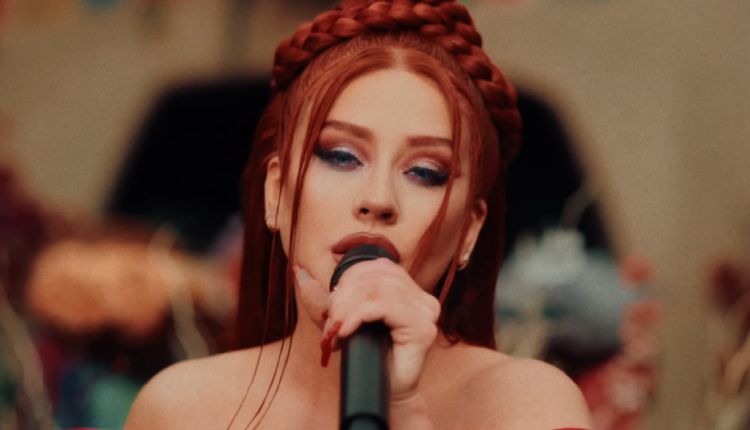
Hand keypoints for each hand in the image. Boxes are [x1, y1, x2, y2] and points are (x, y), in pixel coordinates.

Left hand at [294, 259, 440, 398]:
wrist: (383, 394)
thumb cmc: (365, 358)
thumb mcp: (340, 321)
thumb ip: (322, 297)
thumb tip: (298, 271)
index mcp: (409, 290)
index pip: (377, 267)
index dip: (348, 280)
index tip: (331, 308)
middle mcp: (422, 298)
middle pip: (375, 277)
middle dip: (344, 297)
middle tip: (330, 323)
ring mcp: (426, 312)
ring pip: (377, 290)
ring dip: (347, 309)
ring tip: (335, 331)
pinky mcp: (422, 329)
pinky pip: (383, 307)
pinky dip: (358, 316)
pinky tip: (346, 332)